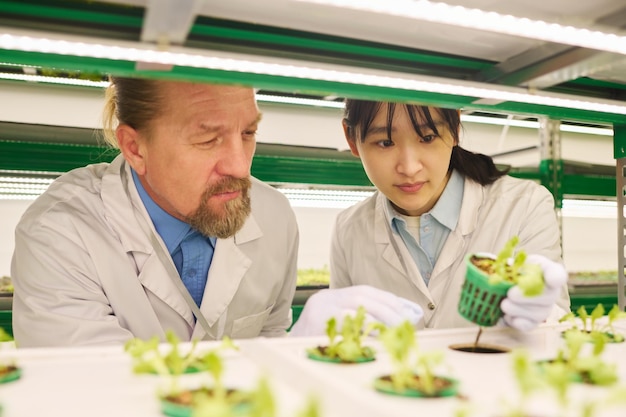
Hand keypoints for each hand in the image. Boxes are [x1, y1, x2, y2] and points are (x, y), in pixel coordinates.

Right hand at [288, 285, 423, 336]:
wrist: (287, 352)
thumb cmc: (315, 343)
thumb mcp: (335, 325)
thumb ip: (356, 319)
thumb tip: (392, 322)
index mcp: (331, 296)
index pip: (363, 290)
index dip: (386, 299)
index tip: (404, 310)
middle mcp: (326, 298)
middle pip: (363, 295)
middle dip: (388, 308)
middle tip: (405, 321)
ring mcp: (320, 308)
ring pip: (357, 305)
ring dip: (380, 317)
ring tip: (395, 328)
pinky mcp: (316, 321)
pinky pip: (346, 321)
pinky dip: (364, 327)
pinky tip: (377, 335)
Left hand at [500, 254, 566, 330]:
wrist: (512, 283)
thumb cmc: (517, 270)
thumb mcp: (518, 261)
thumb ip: (515, 264)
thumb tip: (508, 269)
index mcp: (549, 272)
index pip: (557, 274)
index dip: (556, 277)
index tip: (552, 280)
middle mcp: (552, 292)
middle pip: (547, 298)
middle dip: (527, 297)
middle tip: (510, 294)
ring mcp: (545, 309)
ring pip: (537, 314)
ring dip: (517, 310)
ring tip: (504, 304)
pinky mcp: (534, 322)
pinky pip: (529, 325)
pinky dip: (516, 322)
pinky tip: (507, 316)